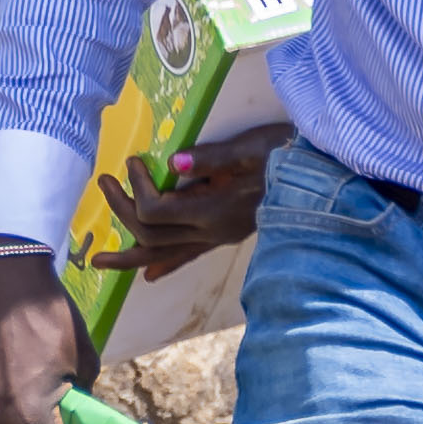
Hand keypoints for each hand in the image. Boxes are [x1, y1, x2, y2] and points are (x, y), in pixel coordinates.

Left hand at [104, 124, 292, 276]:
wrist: (322, 181)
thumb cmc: (289, 155)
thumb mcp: (253, 148)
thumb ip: (212, 158)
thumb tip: (171, 164)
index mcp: (215, 210)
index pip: (157, 210)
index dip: (137, 188)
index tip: (133, 160)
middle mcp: (213, 231)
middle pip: (152, 233)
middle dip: (122, 210)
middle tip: (104, 182)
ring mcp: (219, 237)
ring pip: (165, 254)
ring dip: (130, 255)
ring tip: (100, 260)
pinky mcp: (226, 235)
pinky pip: (189, 257)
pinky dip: (166, 264)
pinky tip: (149, 275)